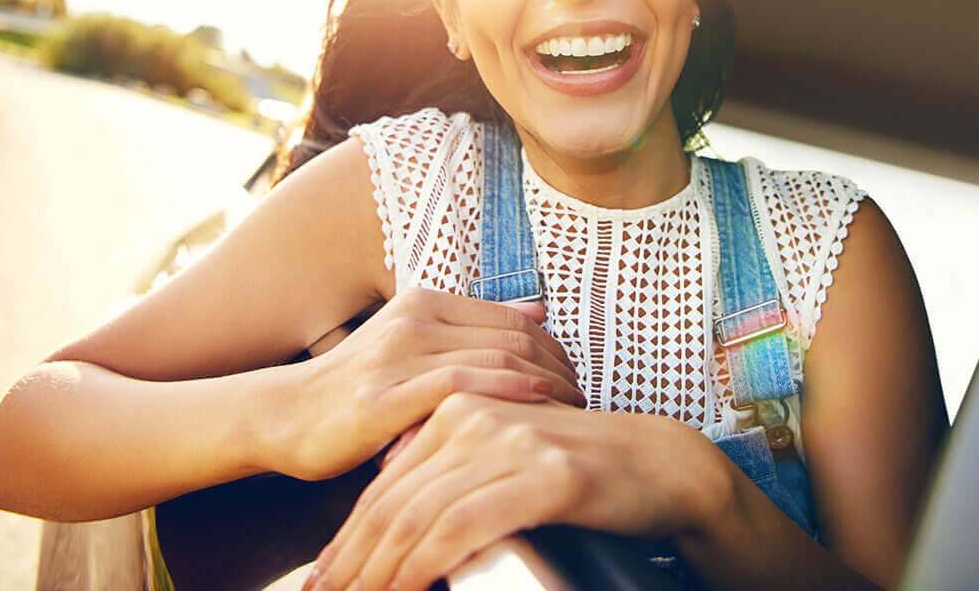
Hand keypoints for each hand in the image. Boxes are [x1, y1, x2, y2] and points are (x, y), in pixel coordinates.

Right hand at [263, 288, 584, 480]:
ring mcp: (398, 355)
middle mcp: (414, 319)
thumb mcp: (415, 344)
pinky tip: (537, 408)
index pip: (512, 318)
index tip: (578, 377)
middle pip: (512, 337)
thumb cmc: (359, 385)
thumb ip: (473, 328)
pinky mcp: (383, 396)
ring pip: (495, 358)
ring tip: (574, 410)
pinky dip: (507, 393)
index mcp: (424, 301)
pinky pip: (461, 387)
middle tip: (587, 397)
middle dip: (560, 367)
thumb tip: (539, 312)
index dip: (555, 348)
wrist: (287, 414)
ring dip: (546, 385)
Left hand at [303, 392, 722, 590]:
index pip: (388, 481)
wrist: (655, 462)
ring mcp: (506, 441)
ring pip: (420, 516)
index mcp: (458, 406)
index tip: (323, 576)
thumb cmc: (576, 467)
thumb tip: (394, 488)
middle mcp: (474, 415)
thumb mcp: (503, 453)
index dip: (350, 536)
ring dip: (380, 572)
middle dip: (353, 560)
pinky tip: (404, 589)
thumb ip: (453, 461)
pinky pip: (462, 526)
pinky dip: (424, 565)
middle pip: (394, 500)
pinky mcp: (539, 474)